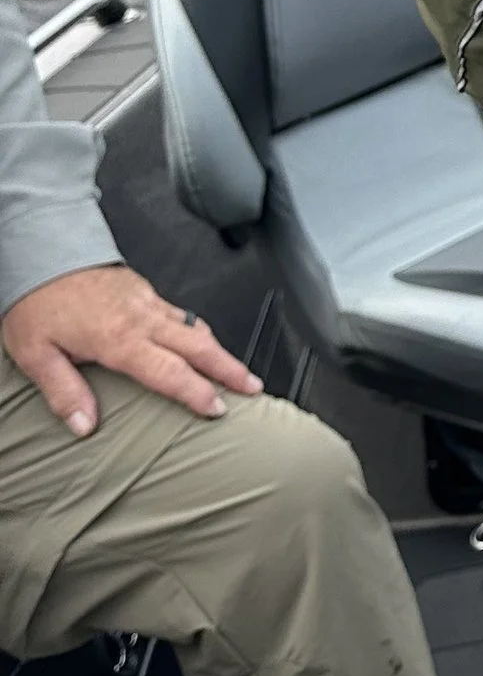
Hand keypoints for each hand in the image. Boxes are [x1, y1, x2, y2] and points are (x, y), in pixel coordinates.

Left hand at [2, 266, 263, 436]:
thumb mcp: (35, 354)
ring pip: (196, 326)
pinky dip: (200, 331)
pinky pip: (182, 313)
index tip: (217, 408)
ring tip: (239, 370)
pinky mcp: (145, 290)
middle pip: (198, 345)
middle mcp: (141, 317)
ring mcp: (147, 301)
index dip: (196, 391)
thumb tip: (83, 425)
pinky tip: (202, 342)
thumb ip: (63, 391)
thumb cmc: (37, 301)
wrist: (43, 250)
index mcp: (117, 337)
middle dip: (229, 368)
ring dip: (220, 350)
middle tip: (253, 387)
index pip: (168, 370)